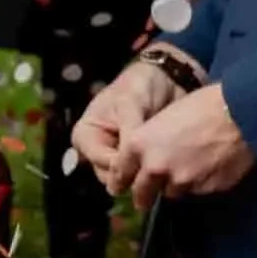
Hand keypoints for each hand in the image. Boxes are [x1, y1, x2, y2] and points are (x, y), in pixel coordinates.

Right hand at [75, 60, 181, 193]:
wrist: (166, 78)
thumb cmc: (139, 85)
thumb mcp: (130, 104)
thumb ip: (128, 132)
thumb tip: (127, 163)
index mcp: (86, 135)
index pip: (101, 161)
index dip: (123, 165)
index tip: (147, 162)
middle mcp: (98, 149)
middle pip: (111, 175)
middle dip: (134, 174)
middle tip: (159, 166)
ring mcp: (118, 156)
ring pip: (128, 179)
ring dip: (145, 175)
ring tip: (166, 164)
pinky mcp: (137, 160)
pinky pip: (143, 175)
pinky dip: (155, 172)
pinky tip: (170, 164)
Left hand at [121, 83, 254, 210]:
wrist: (240, 114)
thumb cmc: (201, 106)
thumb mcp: (162, 119)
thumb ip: (150, 143)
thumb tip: (146, 159)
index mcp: (139, 145)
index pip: (120, 173)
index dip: (120, 181)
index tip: (119, 188)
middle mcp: (155, 167)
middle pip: (142, 193)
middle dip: (143, 198)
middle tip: (144, 201)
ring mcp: (181, 181)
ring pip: (172, 192)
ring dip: (176, 186)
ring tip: (190, 169)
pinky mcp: (205, 189)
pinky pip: (197, 190)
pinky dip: (200, 184)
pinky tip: (210, 167)